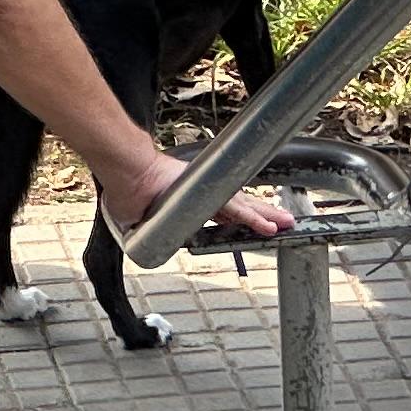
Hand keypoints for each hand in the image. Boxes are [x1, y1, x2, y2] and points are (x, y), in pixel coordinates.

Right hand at [104, 145, 287, 240]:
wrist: (126, 174)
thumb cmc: (126, 189)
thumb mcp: (135, 218)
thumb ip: (141, 226)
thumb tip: (136, 235)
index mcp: (188, 200)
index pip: (220, 211)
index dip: (238, 218)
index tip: (253, 223)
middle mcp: (202, 194)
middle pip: (238, 206)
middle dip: (261, 214)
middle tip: (281, 220)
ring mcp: (206, 192)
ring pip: (242, 207)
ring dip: (264, 216)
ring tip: (285, 224)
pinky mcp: (207, 193)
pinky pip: (236, 209)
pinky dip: (253, 219)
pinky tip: (269, 227)